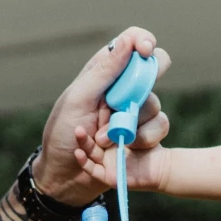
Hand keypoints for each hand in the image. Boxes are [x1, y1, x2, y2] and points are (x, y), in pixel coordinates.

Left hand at [31, 32, 171, 206]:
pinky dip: (138, 141)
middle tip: (121, 107)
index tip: (145, 50)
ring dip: (129, 125)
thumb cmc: (62, 136)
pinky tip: (112, 151)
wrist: (64, 179)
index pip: (132, 44)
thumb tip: (129, 42)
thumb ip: (104, 72)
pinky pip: (159, 130)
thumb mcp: (77, 100)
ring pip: (155, 107)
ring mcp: (134, 114)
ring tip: (102, 140)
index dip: (143, 42)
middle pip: (152, 72)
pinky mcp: (143, 137)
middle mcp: (123, 90)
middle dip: (140, 92)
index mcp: (104, 73)